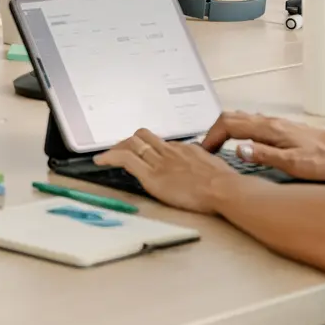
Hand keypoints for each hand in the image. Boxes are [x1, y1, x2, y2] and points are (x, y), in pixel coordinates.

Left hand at [91, 128, 237, 212]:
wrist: (223, 188)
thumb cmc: (225, 182)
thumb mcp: (213, 166)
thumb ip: (202, 163)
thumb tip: (200, 164)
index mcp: (184, 149)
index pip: (161, 143)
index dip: (149, 146)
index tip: (145, 151)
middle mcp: (169, 150)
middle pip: (143, 136)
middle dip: (130, 142)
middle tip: (122, 150)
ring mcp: (158, 161)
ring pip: (131, 144)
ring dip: (117, 149)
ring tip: (107, 155)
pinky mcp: (151, 175)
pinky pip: (125, 159)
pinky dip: (109, 157)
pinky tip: (100, 161)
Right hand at [198, 112, 324, 181]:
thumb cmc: (324, 159)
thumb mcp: (293, 164)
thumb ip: (264, 155)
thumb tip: (239, 150)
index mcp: (269, 129)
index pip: (229, 125)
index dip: (212, 136)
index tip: (205, 150)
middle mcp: (270, 122)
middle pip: (232, 117)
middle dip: (214, 130)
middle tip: (207, 148)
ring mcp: (276, 123)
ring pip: (242, 118)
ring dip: (226, 128)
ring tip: (219, 145)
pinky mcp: (282, 128)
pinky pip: (252, 122)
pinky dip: (239, 129)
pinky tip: (242, 141)